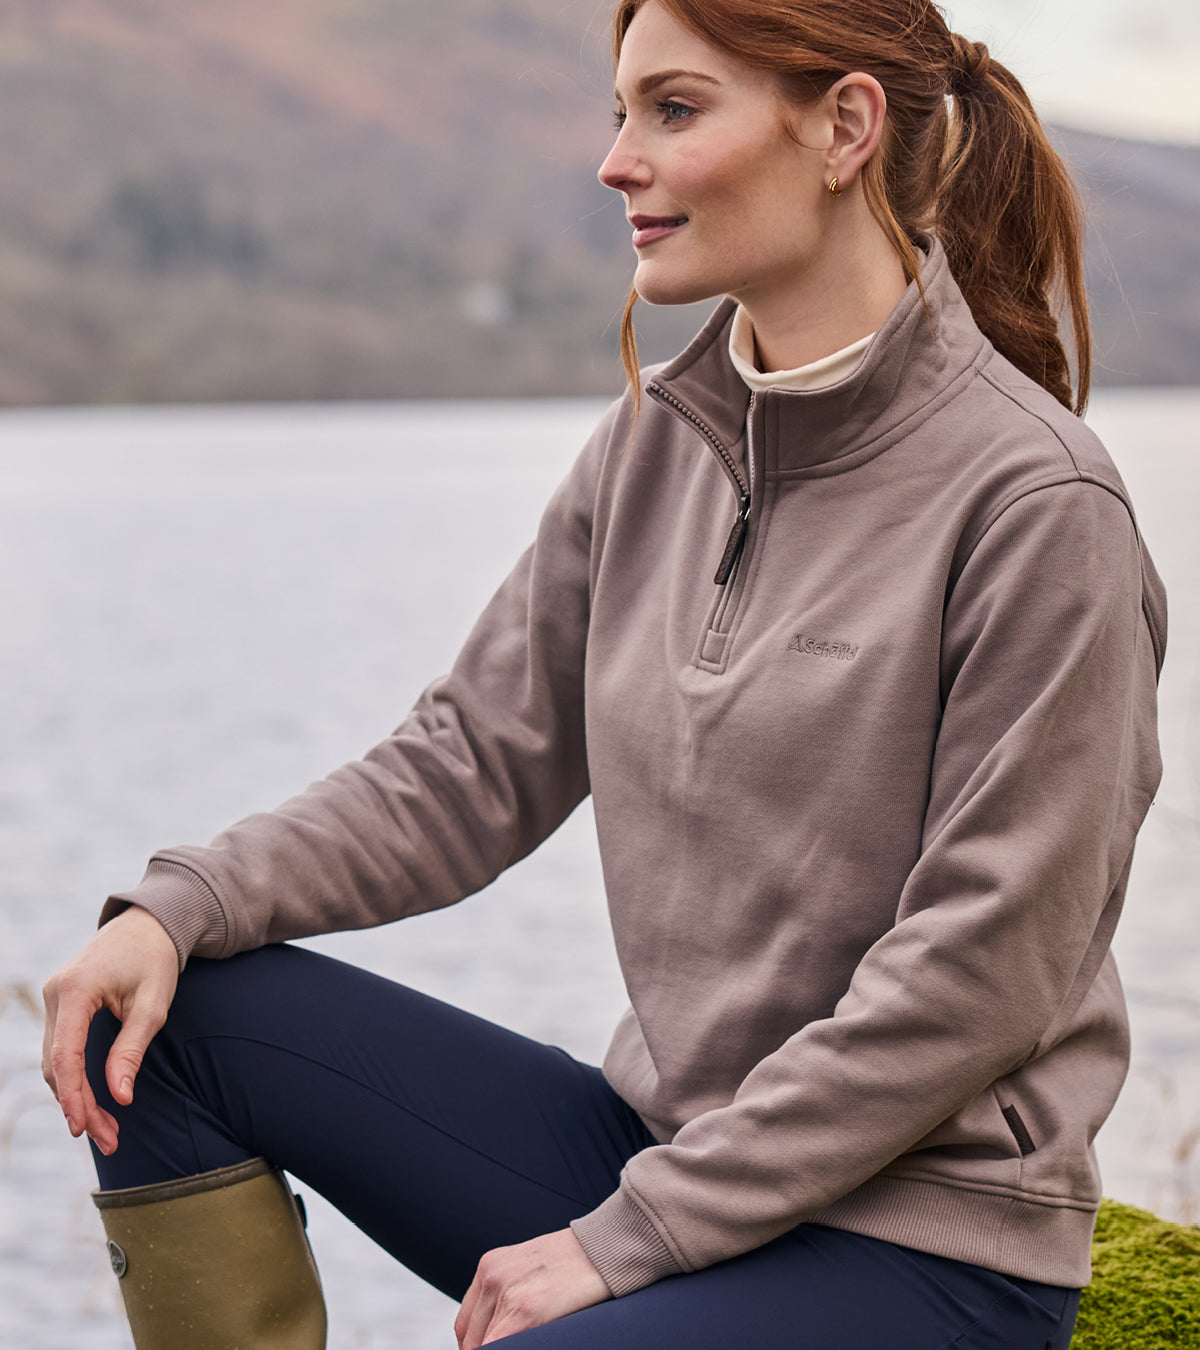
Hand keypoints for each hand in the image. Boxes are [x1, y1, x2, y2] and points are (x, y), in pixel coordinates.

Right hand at [42, 905, 178, 1155]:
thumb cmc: (156, 959)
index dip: (73, 1095)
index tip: (84, 1128)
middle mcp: (55, 994)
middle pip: (57, 1065)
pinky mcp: (61, 1006)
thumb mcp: (152, 1005)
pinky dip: (75, 1078)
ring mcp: (54, 999)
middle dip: (80, 1105)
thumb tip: (119, 1098)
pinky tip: (95, 1104)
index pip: (64, 1054)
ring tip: (107, 1132)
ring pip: (55, 1062)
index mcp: (75, 990)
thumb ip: (132, 1050)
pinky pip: (61, 1050)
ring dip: (77, 1097)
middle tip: (109, 1140)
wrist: (148, 924)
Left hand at [454, 1228, 610, 1347]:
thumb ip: (504, 1293)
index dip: (473, 1346)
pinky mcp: (526, 1312)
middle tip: (503, 1349)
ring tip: (519, 1346)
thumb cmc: (572, 1261)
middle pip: (471, 1338)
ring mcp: (508, 1294)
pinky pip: (498, 1347)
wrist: (603, 1249)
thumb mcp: (525, 1268)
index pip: (464, 1323)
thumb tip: (493, 1332)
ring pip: (484, 1345)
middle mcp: (493, 1277)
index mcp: (489, 1266)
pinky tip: (521, 1349)